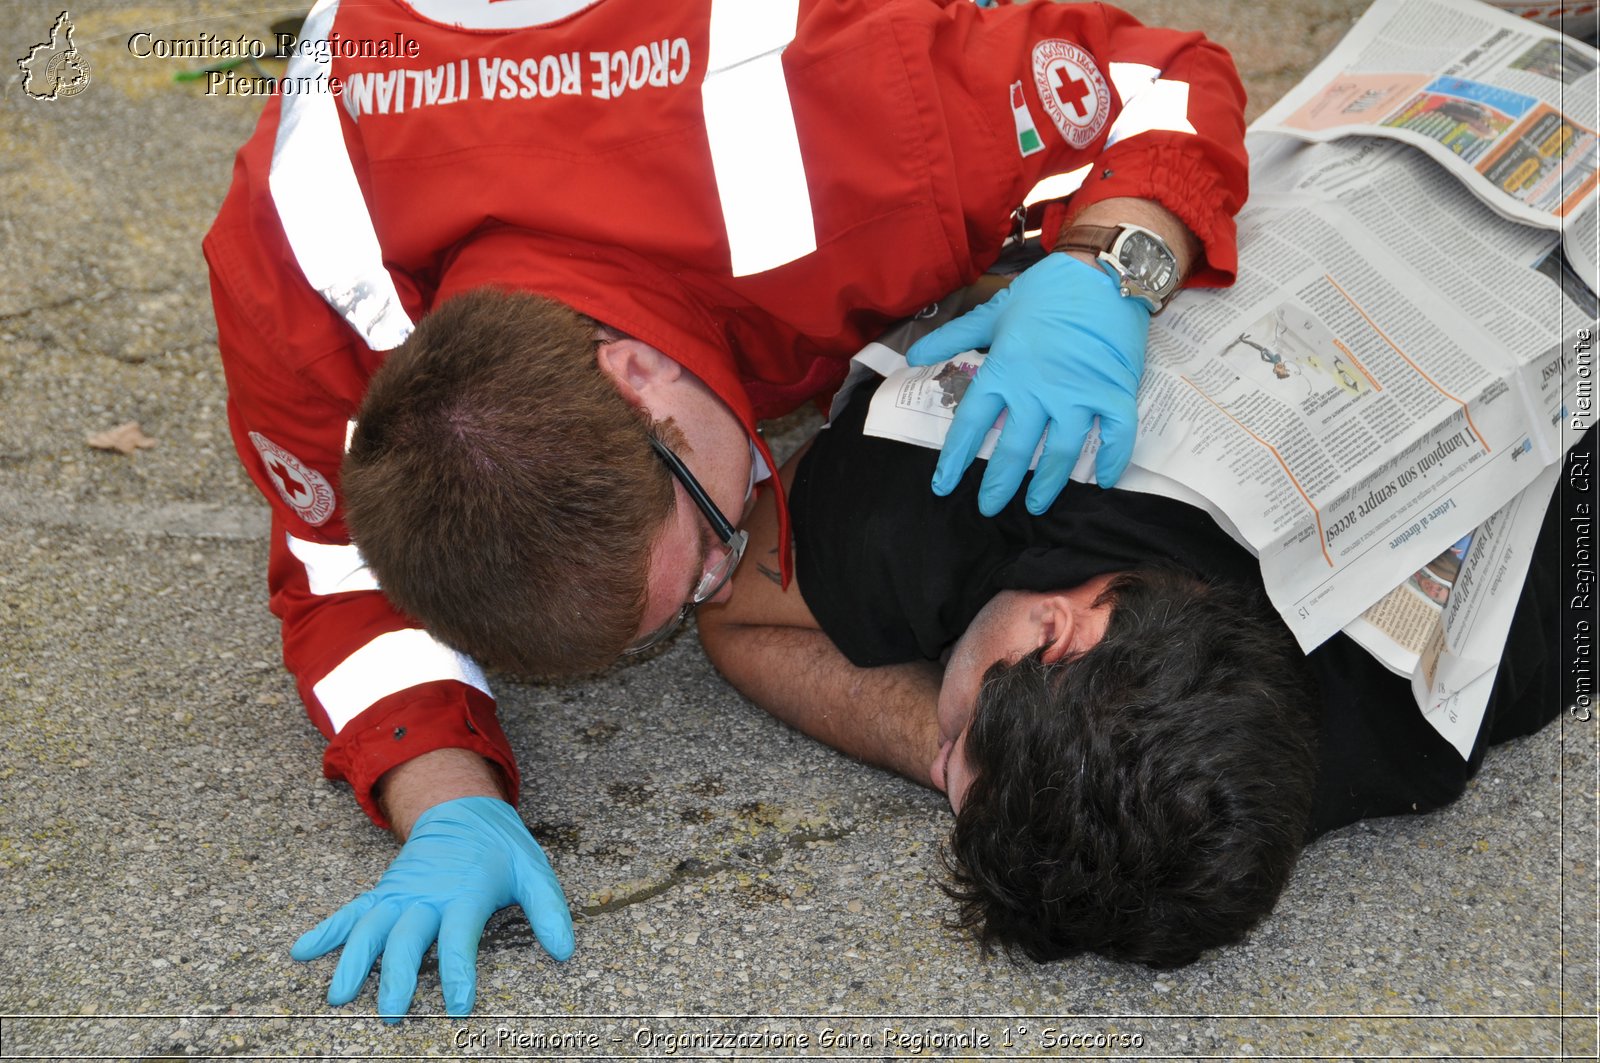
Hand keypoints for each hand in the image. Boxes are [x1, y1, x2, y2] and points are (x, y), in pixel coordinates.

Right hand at [290, 797, 573, 1020]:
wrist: (463, 809)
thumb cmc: (501, 849)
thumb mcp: (534, 871)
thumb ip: (550, 910)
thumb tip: (565, 951)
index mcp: (466, 892)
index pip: (459, 936)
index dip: (458, 971)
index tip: (457, 1006)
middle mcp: (428, 894)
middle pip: (407, 938)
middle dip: (397, 977)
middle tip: (393, 1015)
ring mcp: (400, 893)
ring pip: (371, 928)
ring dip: (353, 961)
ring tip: (339, 996)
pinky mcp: (384, 893)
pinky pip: (351, 912)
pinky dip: (326, 930)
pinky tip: (301, 951)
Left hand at [906, 253, 1149, 512]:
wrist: (1102, 271)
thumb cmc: (1045, 292)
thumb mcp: (993, 312)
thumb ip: (953, 338)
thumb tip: (913, 356)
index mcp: (1003, 372)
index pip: (971, 425)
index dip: (954, 459)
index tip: (943, 486)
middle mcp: (1037, 390)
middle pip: (1012, 450)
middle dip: (999, 485)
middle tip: (990, 508)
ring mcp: (1078, 395)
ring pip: (1060, 453)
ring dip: (1047, 484)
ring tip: (1037, 506)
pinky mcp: (1115, 393)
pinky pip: (1116, 437)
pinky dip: (1110, 461)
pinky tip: (1102, 482)